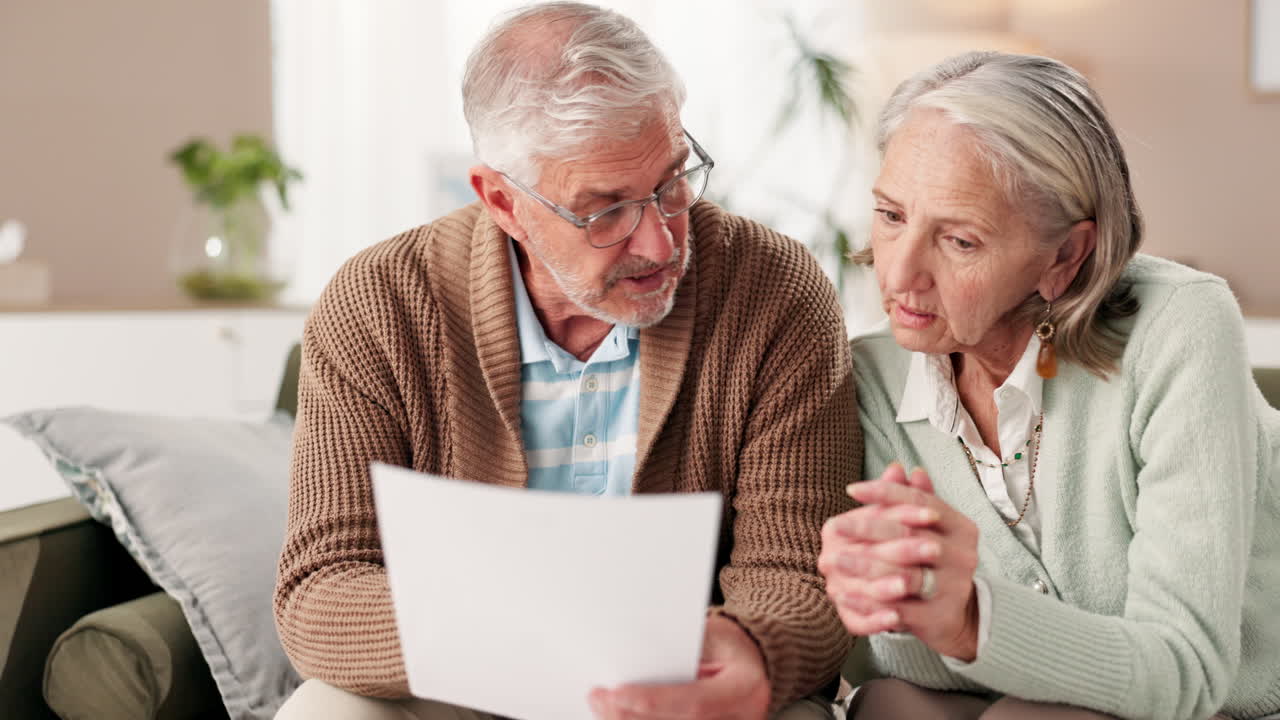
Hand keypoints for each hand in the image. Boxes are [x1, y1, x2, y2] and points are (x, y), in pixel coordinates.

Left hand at [588, 614, 769, 719]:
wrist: (749, 663)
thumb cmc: (725, 645)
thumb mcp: (708, 635)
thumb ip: (677, 651)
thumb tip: (633, 661)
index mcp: (745, 689)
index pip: (696, 703)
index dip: (654, 702)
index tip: (616, 694)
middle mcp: (740, 719)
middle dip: (631, 716)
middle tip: (599, 699)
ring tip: (603, 708)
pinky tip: (619, 717)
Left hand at [818, 464, 980, 659]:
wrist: (956, 613)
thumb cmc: (935, 561)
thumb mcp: (928, 528)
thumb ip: (912, 499)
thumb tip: (897, 468)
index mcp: (962, 527)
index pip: (920, 502)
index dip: (884, 493)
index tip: (851, 489)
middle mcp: (964, 555)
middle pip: (909, 536)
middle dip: (867, 529)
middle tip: (834, 526)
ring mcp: (955, 587)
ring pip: (904, 574)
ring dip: (864, 566)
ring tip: (833, 559)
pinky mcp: (940, 616)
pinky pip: (899, 608)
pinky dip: (869, 602)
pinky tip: (843, 594)